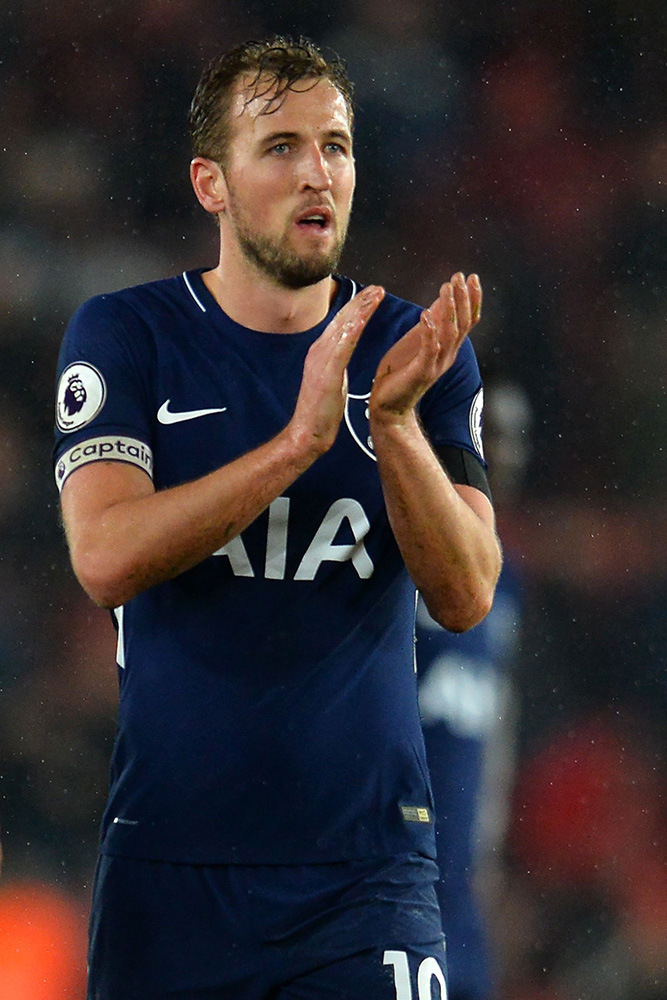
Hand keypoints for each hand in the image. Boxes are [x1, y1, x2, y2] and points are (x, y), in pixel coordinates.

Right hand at [290, 284, 384, 455]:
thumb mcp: (330, 380)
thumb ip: (334, 363)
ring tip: (376, 296)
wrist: (307, 433)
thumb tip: (342, 354)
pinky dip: (352, 331)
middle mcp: (319, 351)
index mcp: (321, 353)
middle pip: (342, 320)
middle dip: (361, 302)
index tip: (372, 296)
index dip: (357, 308)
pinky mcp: (327, 373)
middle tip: (379, 288)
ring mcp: (321, 361)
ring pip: (343, 329)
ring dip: (360, 310)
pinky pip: (342, 347)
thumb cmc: (320, 411)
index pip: (341, 325)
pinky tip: (363, 319)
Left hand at [370, 272, 481, 423]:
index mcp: (449, 347)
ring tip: (446, 288)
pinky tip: (425, 315)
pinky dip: (429, 332)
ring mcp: (436, 365)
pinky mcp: (421, 373)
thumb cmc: (401, 370)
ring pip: (450, 334)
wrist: (389, 405)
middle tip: (460, 276)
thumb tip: (444, 297)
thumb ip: (433, 322)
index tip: (472, 276)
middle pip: (463, 324)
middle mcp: (448, 355)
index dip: (472, 299)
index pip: (468, 321)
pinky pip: (429, 350)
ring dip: (449, 309)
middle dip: (463, 298)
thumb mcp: (418, 340)